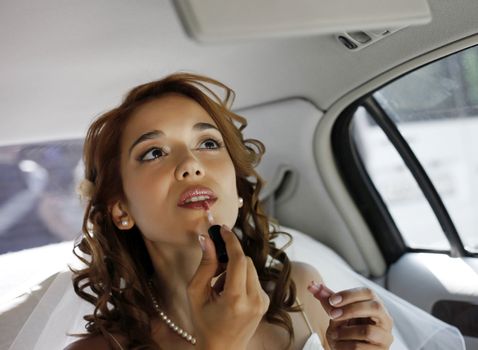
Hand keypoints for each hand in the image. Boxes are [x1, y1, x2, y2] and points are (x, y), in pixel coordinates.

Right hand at [187, 225, 269, 349]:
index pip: (239, 260)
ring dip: (235, 269)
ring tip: (220, 286)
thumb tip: (207, 239)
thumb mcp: (196, 294)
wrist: (222, 349)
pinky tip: (230, 293)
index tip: (223, 229)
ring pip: (251, 268)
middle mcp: (254, 300)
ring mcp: (263, 302)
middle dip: (230, 259)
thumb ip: (204, 265)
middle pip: (246, 261)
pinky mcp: (266, 302)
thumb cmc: (204, 323)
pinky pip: (254, 278)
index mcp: (235, 299)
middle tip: (214, 269)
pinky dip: (241, 279)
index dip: (231, 241)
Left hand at [308, 282, 392, 349]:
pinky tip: (338, 345)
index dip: (349, 295)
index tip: (332, 300)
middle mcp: (385, 319)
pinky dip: (345, 345)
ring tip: (334, 334)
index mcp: (375, 304)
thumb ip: (328, 300)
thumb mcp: (337, 313)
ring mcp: (385, 337)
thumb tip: (312, 285)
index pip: (368, 292)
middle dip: (351, 310)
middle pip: (374, 307)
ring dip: (346, 331)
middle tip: (332, 315)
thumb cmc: (346, 328)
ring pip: (368, 330)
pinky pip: (361, 347)